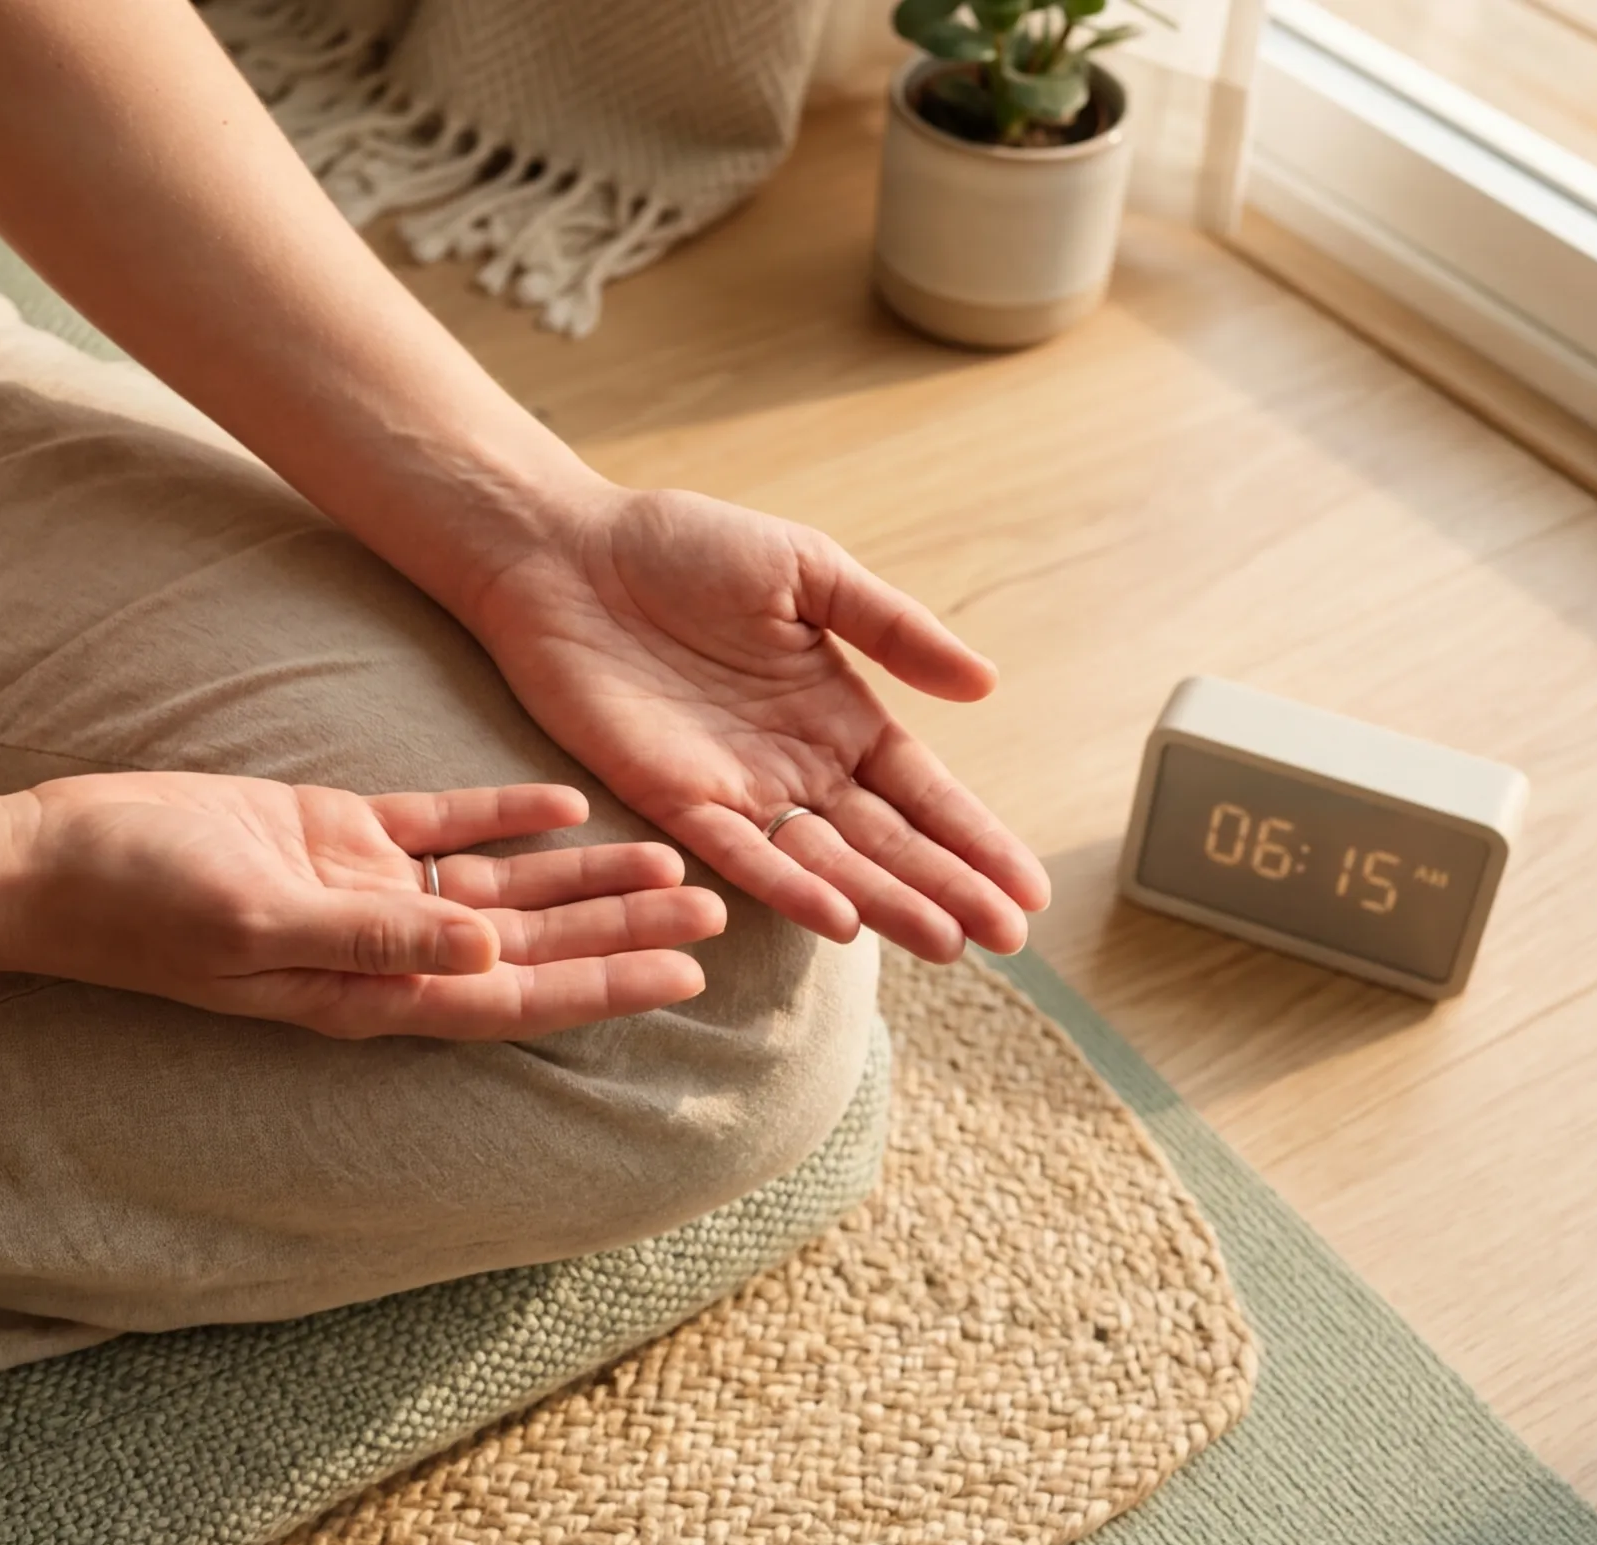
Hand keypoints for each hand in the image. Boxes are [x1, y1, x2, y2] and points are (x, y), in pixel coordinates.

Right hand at [0, 772, 723, 1038]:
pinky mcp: (333, 832)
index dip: (602, 986)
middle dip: (621, 930)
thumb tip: (488, 950)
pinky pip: (441, 827)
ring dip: (581, 877)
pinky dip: (503, 817)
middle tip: (717, 907)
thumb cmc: (138, 904)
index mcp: (370, 988)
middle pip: (529, 944)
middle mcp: (383, 947)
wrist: (51, 857)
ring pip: (501, 886)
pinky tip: (567, 805)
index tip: (685, 974)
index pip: (513, 994)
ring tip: (668, 859)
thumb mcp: (257, 920)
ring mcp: (362, 888)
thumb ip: (373, 935)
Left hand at [458, 488, 1049, 959]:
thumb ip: (891, 628)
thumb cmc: (683, 549)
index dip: (974, 839)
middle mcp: (794, 765)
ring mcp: (735, 789)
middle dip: (949, 889)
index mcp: (836, 713)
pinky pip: (738, 854)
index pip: (922, 792)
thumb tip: (986, 684)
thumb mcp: (808, 572)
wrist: (568, 553)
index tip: (1029, 891)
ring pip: (825, 862)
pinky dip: (788, 888)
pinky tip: (842, 919)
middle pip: (886, 842)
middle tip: (1007, 942)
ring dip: (887, 903)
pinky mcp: (669, 799)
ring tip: (949, 943)